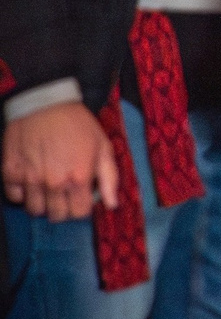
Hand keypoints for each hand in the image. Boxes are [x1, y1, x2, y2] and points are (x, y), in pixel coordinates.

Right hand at [2, 102, 117, 221]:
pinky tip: (30, 182)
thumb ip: (109, 178)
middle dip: (62, 208)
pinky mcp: (10, 171)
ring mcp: (29, 178)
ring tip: (47, 189)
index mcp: (79, 178)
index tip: (80, 198)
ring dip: (42, 203)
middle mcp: (53, 183)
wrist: (45, 103)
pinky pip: (14, 197)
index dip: (81, 208)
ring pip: (34, 210)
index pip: (79, 214)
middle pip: (56, 215)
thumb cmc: (77, 124)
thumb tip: (112, 204)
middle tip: (64, 195)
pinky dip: (22, 194)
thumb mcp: (103, 146)